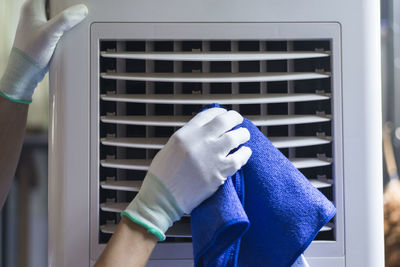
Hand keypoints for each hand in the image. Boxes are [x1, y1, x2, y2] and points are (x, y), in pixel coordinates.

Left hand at [0, 0, 87, 103]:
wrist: (26, 71)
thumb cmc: (30, 53)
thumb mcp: (50, 34)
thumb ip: (65, 20)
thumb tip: (80, 10)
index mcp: (31, 7)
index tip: (74, 2)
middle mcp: (33, 13)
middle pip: (55, 2)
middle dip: (67, 6)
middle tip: (77, 10)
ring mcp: (38, 23)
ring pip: (56, 12)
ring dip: (66, 16)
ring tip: (75, 20)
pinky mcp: (44, 33)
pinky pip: (57, 23)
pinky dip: (64, 26)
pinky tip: (70, 31)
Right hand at [122, 108, 251, 240]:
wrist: (162, 198)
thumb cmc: (162, 177)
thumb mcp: (170, 148)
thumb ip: (187, 139)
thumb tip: (202, 134)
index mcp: (185, 134)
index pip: (207, 114)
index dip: (219, 112)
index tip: (223, 113)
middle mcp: (199, 141)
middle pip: (224, 121)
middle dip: (235, 118)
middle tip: (238, 120)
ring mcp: (211, 156)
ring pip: (236, 137)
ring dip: (242, 135)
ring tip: (244, 136)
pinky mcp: (219, 172)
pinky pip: (239, 158)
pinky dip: (245, 154)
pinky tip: (245, 153)